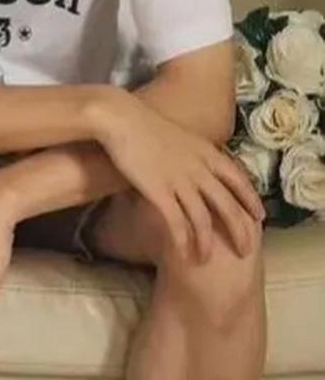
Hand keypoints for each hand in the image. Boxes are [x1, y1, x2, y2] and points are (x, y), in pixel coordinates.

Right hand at [96, 91, 263, 261]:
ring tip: (207, 261)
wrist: (120, 118)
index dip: (251, 201)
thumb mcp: (178, 134)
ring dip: (207, 243)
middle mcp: (200, 169)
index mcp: (207, 153)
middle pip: (229, 206)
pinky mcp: (160, 191)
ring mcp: (181, 181)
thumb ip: (191, 152)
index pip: (239, 181)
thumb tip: (194, 163)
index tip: (259, 217)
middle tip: (245, 251)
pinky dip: (183, 241)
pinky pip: (178, 222)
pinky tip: (183, 253)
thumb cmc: (142, 123)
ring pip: (204, 219)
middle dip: (240, 231)